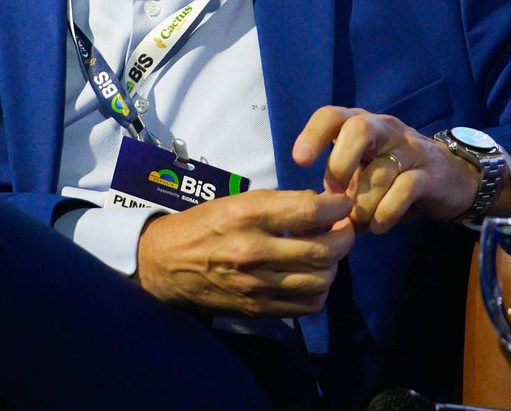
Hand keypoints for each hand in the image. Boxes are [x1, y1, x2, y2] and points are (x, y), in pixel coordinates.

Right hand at [134, 190, 354, 315]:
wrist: (166, 264)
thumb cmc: (204, 224)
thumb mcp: (237, 200)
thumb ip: (279, 204)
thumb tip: (323, 206)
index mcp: (248, 214)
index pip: (310, 211)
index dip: (337, 207)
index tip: (343, 205)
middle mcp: (254, 250)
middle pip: (322, 250)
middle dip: (344, 238)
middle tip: (344, 229)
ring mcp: (256, 284)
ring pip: (320, 281)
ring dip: (334, 266)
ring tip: (328, 254)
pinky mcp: (258, 309)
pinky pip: (307, 305)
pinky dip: (320, 291)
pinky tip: (313, 277)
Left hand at [291, 106, 478, 233]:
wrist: (451, 181)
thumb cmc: (394, 177)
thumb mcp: (361, 176)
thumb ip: (336, 189)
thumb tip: (307, 217)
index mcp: (361, 125)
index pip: (333, 116)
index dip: (314, 134)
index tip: (300, 160)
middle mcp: (386, 129)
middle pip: (359, 127)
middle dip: (341, 162)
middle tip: (337, 194)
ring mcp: (410, 149)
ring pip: (381, 169)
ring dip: (363, 204)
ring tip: (359, 223)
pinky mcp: (430, 174)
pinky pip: (405, 189)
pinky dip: (386, 211)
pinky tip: (379, 225)